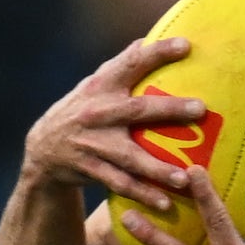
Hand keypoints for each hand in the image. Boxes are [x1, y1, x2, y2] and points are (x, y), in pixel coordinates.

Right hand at [20, 36, 206, 211]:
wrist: (43, 150)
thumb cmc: (81, 111)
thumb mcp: (93, 87)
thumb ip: (119, 67)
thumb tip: (145, 41)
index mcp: (101, 87)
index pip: (131, 64)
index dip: (157, 53)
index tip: (186, 45)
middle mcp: (96, 113)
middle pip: (136, 110)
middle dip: (169, 109)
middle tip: (201, 109)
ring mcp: (92, 143)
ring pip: (129, 157)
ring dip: (157, 168)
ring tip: (184, 178)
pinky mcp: (90, 169)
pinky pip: (120, 184)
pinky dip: (142, 194)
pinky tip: (166, 203)